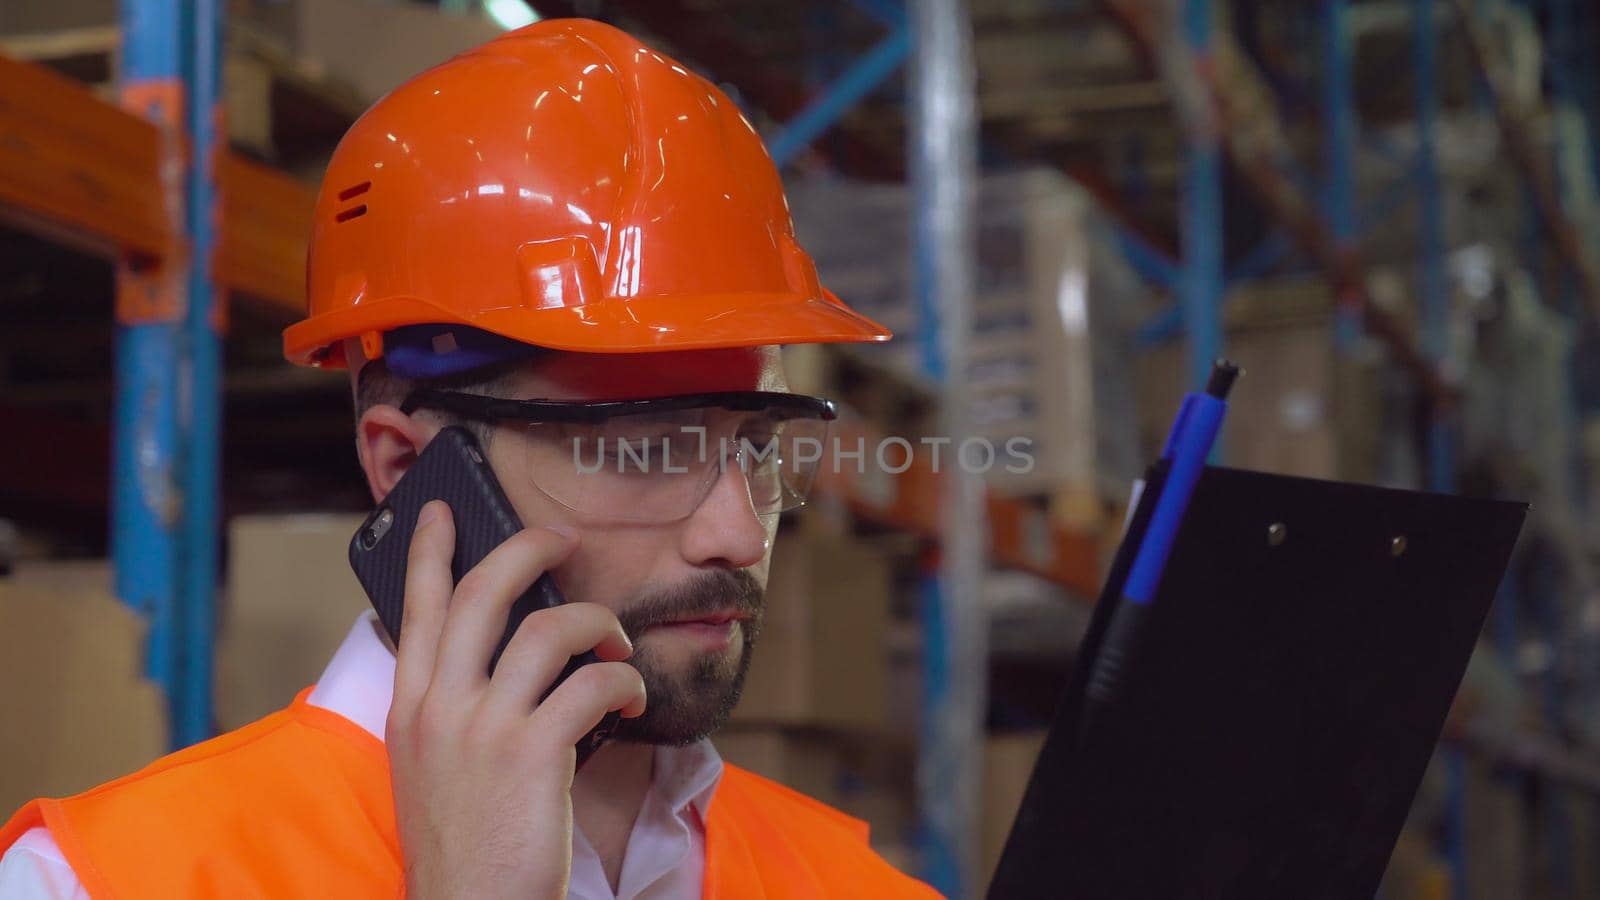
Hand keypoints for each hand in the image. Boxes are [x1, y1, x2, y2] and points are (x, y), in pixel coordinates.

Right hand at [386, 500, 646, 899]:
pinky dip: (625, 681)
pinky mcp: (533, 753)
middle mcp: (440, 709)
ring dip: (599, 622)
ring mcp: (484, 728)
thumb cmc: (466, 846)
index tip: (444, 511)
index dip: (431, 552)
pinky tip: (632, 698)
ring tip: (618, 644)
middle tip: (563, 539)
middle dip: (527, 550)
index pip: (416, 610)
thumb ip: (454, 712)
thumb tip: (506, 660)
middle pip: (481, 593)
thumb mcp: (432, 770)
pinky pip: (593, 683)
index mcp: (410, 710)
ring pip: (548, 627)